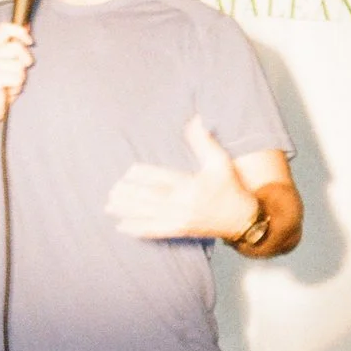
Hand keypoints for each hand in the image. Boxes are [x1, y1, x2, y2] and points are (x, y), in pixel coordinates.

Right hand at [0, 22, 33, 119]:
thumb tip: (27, 24)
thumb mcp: (11, 61)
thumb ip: (17, 44)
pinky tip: (7, 90)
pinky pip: (16, 77)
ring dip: (20, 77)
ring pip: (18, 65)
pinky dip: (16, 86)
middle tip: (18, 72)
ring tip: (10, 83)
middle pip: (16, 47)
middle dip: (24, 61)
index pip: (4, 27)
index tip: (30, 42)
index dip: (20, 31)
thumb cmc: (2, 85)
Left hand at [105, 118, 260, 240]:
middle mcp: (183, 204)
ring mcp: (179, 219)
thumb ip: (203, 141)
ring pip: (148, 214)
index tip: (129, 171)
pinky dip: (137, 229)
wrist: (242, 219)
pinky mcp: (178, 231)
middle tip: (112, 189)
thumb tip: (195, 119)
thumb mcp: (219, 162)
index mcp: (191, 185)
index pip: (163, 179)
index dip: (144, 175)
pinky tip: (121, 226)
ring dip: (127, 210)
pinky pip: (154, 231)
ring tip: (109, 205)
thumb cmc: (230, 187)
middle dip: (129, 194)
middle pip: (150, 198)